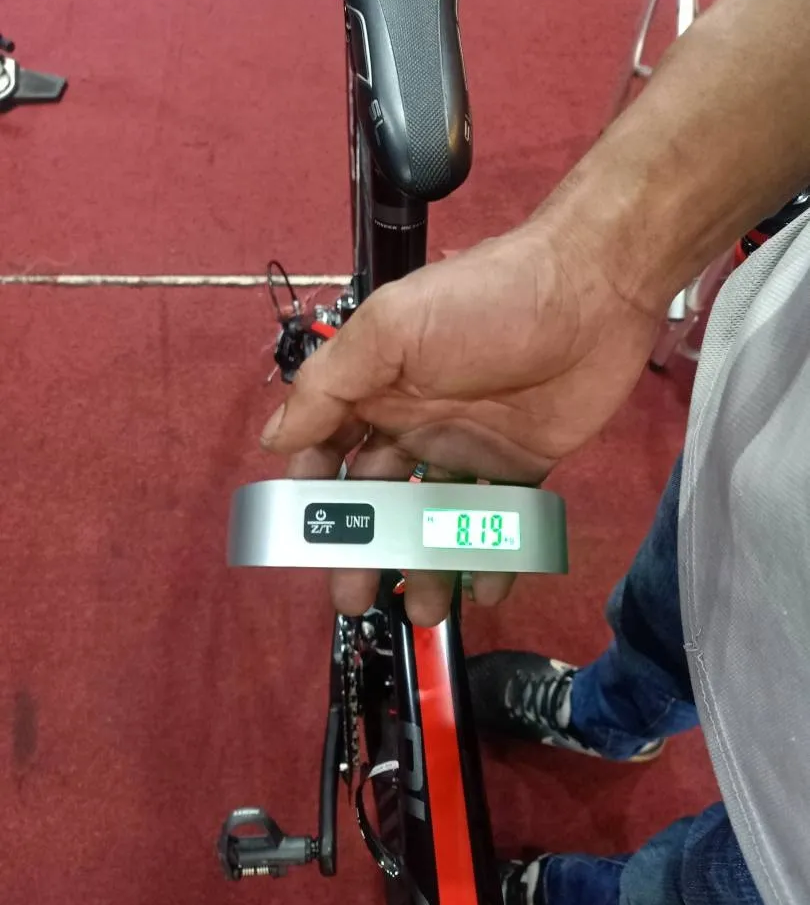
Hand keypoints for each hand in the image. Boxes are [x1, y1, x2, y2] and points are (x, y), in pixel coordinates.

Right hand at [261, 214, 660, 625]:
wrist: (592, 292)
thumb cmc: (483, 306)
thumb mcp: (392, 329)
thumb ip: (330, 384)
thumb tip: (272, 440)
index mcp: (378, 388)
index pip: (330, 450)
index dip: (314, 496)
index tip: (303, 539)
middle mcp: (417, 422)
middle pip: (380, 498)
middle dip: (365, 549)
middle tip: (355, 600)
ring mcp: (470, 448)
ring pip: (437, 519)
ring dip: (428, 564)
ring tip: (428, 613)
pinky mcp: (522, 465)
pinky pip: (500, 520)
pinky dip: (492, 557)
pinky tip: (487, 590)